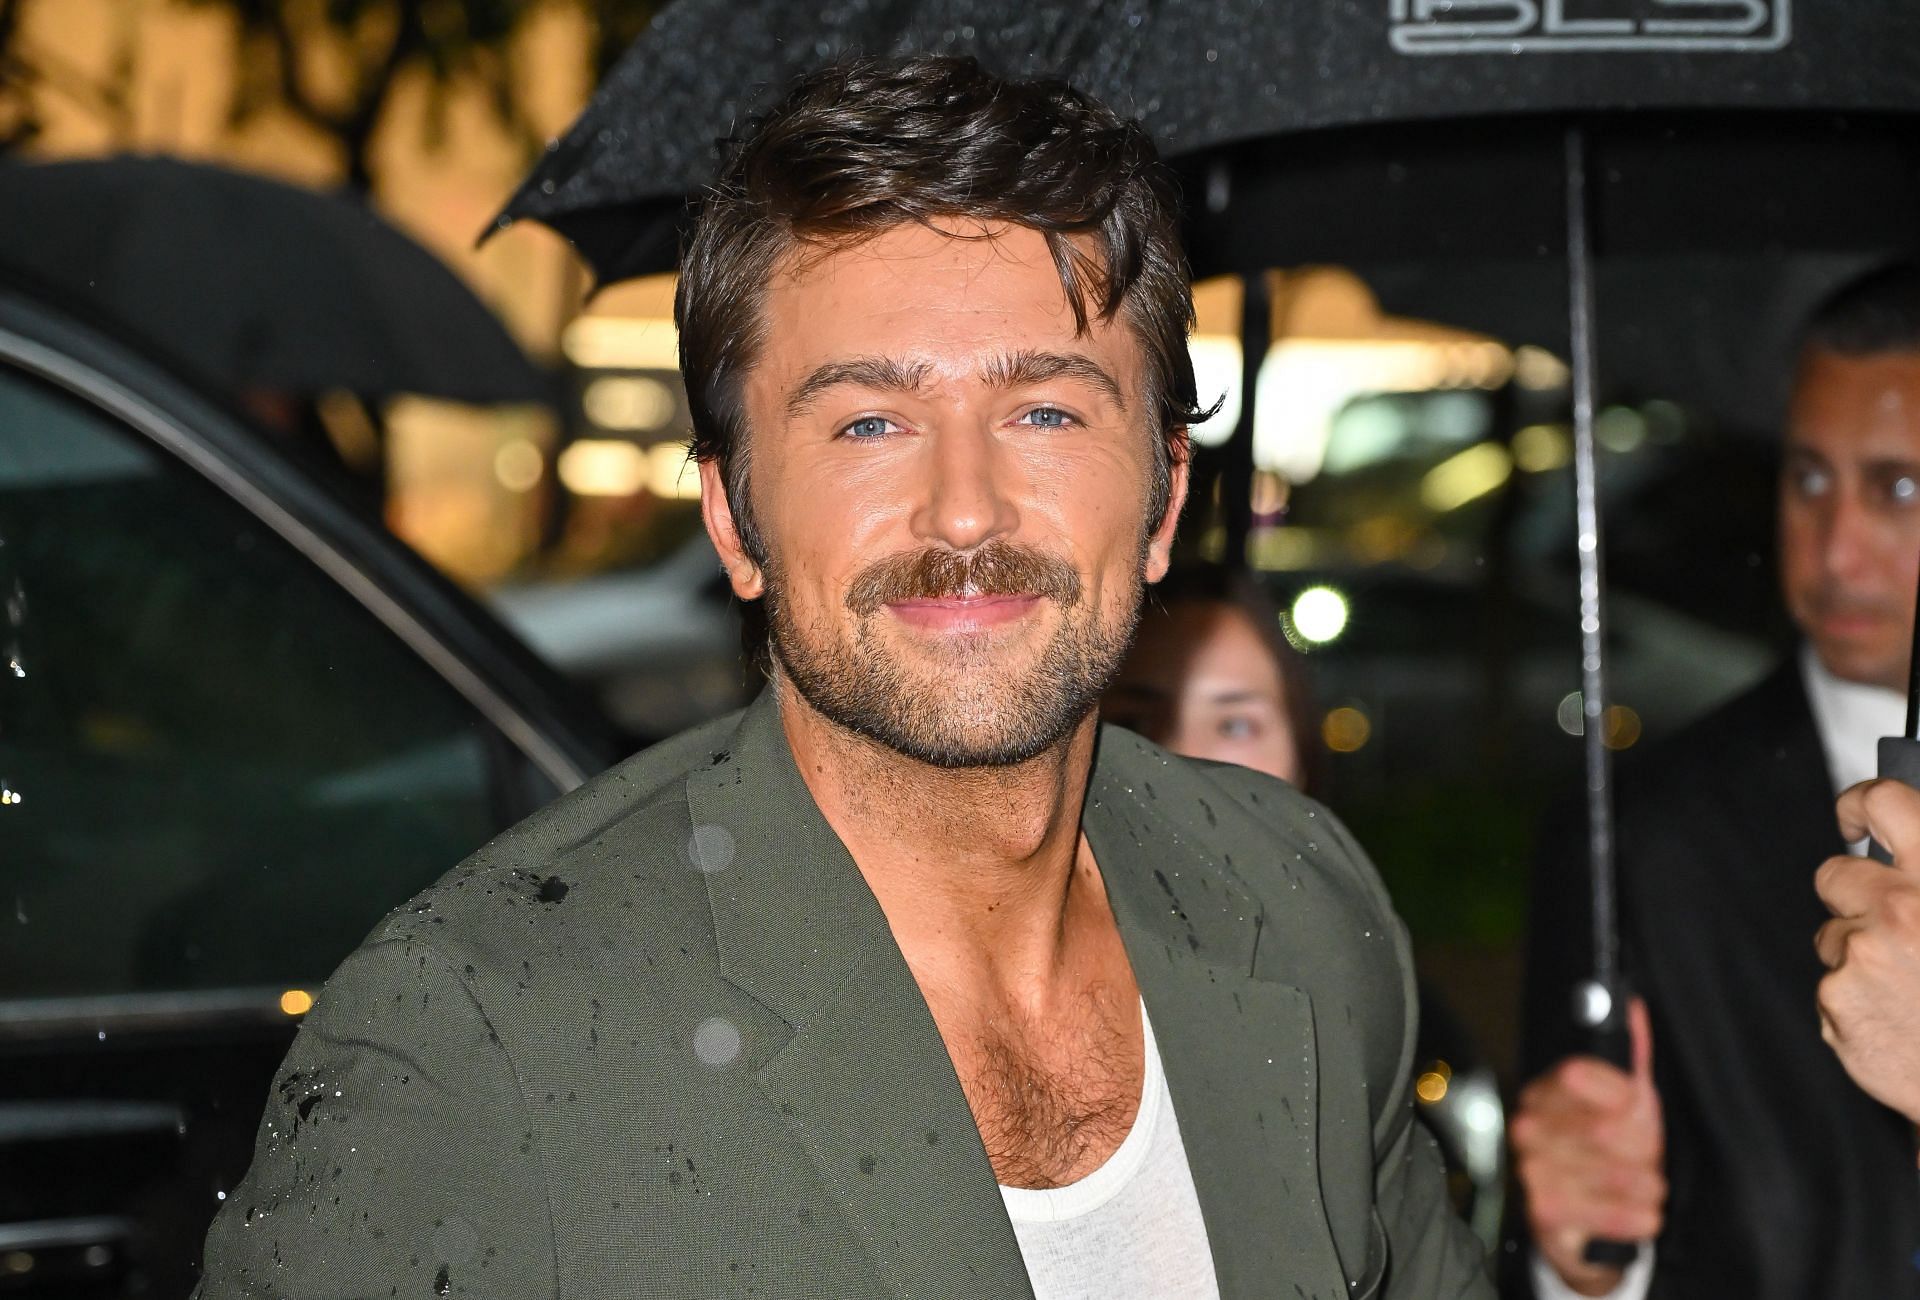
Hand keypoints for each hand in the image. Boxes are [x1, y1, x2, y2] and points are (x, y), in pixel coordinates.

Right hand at [1511, 998, 1665, 1295]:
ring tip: (1645, 1185)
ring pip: (1614, 1173)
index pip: (1578, 1075)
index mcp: (1545, 1091)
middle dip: (1640, 1146)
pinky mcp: (1544, 1210)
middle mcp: (1530, 1126)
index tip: (1636, 1104)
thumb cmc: (1606, 1152)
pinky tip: (1641, 1212)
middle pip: (1604, 1129)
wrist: (1581, 1218)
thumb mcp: (1626, 1101)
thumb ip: (1631, 1055)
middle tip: (1646, 1154)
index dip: (1619, 1092)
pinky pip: (1608, 1213)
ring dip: (1644, 1184)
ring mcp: (1533, 1169)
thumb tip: (1635, 1008)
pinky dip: (1634, 1216)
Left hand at [1814, 779, 1919, 1123]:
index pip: (1885, 802)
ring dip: (1861, 953)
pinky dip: (1857, 999)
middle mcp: (1902, 908)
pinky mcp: (1838, 998)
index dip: (1862, 805)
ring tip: (1912, 987)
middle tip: (1891, 925)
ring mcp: (1866, 954)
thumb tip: (1908, 838)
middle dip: (1856, 896)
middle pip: (1836, 873)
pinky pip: (1833, 983)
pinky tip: (1899, 1018)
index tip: (1856, 818)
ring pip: (1834, 933)